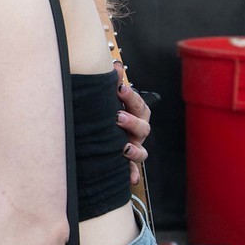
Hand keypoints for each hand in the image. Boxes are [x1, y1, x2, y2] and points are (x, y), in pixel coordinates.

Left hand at [115, 62, 150, 186]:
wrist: (101, 136)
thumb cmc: (109, 114)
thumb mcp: (110, 99)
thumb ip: (114, 82)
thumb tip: (114, 65)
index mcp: (135, 114)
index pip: (139, 105)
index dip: (131, 96)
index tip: (119, 88)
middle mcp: (137, 132)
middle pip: (143, 127)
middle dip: (131, 122)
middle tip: (117, 117)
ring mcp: (134, 148)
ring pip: (141, 151)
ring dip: (134, 150)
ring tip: (124, 147)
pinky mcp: (127, 164)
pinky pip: (132, 171)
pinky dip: (131, 175)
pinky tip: (129, 179)